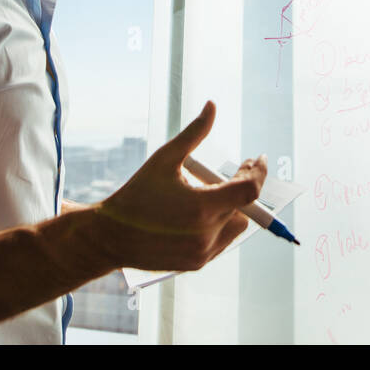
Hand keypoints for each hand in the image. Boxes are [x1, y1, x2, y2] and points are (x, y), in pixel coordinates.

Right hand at [89, 100, 266, 272]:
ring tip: (211, 192)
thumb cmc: (137, 194)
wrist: (111, 236)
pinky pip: (222, 241)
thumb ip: (194, 133)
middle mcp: (206, 233)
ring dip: (231, 208)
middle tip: (235, 170)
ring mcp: (202, 252)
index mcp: (201, 207)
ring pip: (236, 225)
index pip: (249, 191)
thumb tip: (212, 106)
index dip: (259, 173)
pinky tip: (202, 212)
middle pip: (244, 206)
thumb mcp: (164, 159)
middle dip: (241, 185)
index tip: (257, 160)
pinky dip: (218, 225)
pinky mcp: (197, 263)